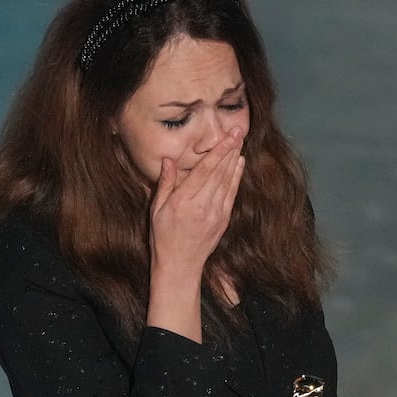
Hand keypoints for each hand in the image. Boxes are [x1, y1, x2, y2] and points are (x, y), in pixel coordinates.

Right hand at [144, 126, 245, 337]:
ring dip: (234, 159)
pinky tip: (239, 163)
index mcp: (183, 202)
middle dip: (230, 149)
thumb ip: (165, 184)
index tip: (228, 136)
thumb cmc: (163, 238)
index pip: (204, 170)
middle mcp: (202, 206)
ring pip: (227, 181)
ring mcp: (215, 214)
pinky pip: (232, 194)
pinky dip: (236, 177)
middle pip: (219, 172)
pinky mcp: (223, 220)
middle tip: (238, 130)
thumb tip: (168, 160)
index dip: (218, 151)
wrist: (180, 266)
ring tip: (240, 141)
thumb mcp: (156, 210)